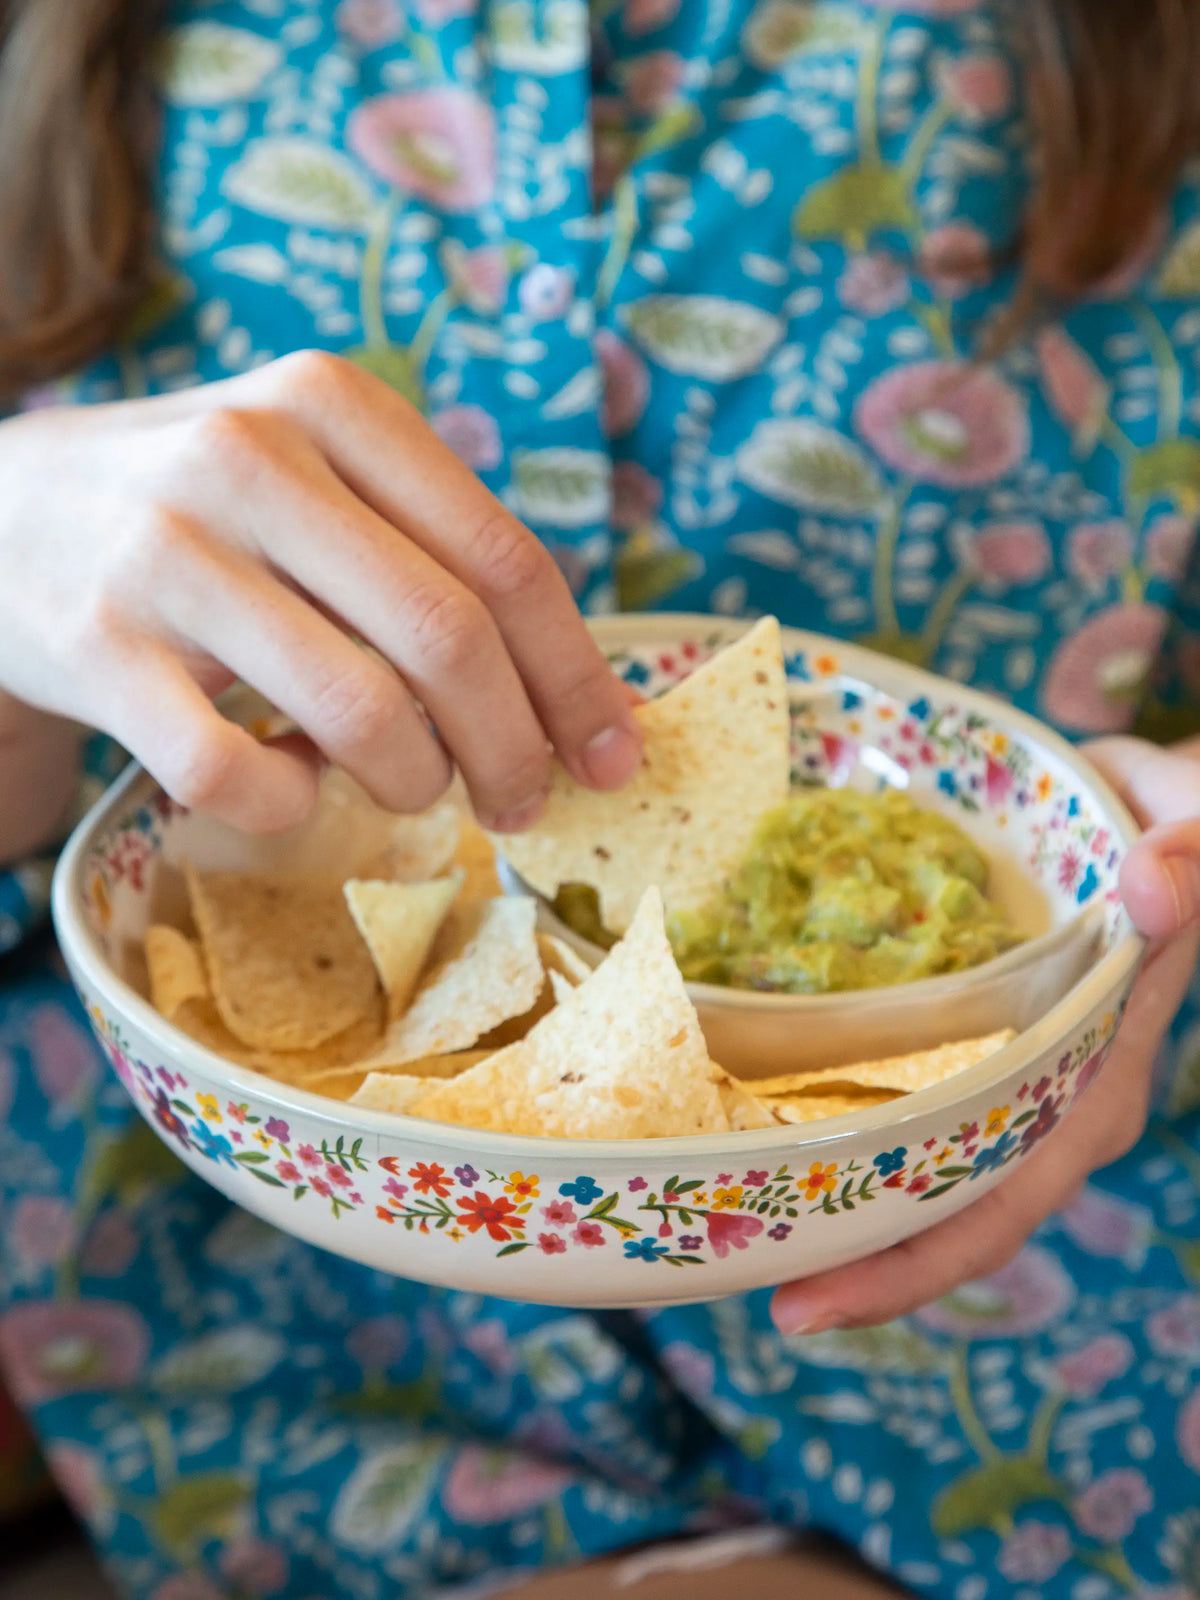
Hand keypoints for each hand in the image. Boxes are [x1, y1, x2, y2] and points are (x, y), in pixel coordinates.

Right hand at [0, 352, 640, 833]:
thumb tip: (584, 701)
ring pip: (361, 713)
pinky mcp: (98, 649)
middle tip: (524, 802)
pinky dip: (292, 804)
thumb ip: (437, 554)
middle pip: (450, 640)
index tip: (615, 756)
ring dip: (413, 781)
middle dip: (514, 748)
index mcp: (333, 404)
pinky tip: (291, 783)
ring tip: (405, 784)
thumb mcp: (316, 476)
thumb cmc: (204, 513)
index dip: (577, 677)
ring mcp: (167, 552)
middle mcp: (251, 457)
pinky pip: (239, 772)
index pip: (507, 560)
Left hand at [771, 735, 1199, 1333]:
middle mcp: (1052, 1107)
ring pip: (922, 1174)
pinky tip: (772, 1131)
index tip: (813, 1300)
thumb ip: (1188, 862)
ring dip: (841, 1208)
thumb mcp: (1195, 830)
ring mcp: (1012, 1083)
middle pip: (947, 1217)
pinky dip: (846, 1129)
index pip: (1005, 1206)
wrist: (1161, 811)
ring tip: (742, 1234)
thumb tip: (1150, 892)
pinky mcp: (976, 1044)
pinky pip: (909, 1108)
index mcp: (1098, 1089)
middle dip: (856, 1262)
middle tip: (756, 1292)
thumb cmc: (1182, 828)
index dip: (913, 1264)